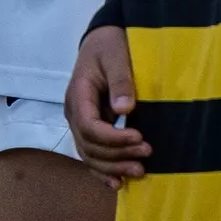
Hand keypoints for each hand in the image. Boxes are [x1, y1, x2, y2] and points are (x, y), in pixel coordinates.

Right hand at [64, 26, 149, 189]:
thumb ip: (121, 80)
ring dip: (112, 166)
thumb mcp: (117, 55)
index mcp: (78, 96)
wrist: (103, 37)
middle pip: (90, 145)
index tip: (139, 136)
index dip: (114, 137)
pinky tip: (117, 182)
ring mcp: (80, 121)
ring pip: (90, 154)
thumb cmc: (110, 43)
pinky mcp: (90, 125)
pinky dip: (103, 169)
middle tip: (146, 155)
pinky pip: (92, 152)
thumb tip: (125, 108)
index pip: (90, 127)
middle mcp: (75, 113)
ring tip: (139, 171)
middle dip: (117, 155)